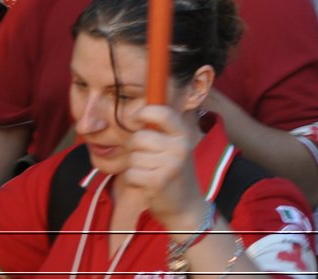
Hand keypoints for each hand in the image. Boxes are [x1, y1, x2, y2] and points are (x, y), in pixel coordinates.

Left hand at [124, 105, 206, 232]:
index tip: (138, 119)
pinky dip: (133, 180)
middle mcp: (179, 147)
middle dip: (135, 148)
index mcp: (183, 134)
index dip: (144, 113)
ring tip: (150, 173)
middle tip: (146, 159)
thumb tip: (138, 111)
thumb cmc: (175, 173)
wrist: (186, 207)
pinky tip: (145, 183)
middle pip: (139, 138)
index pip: (162, 112)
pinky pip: (131, 173)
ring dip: (135, 167)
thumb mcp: (176, 148)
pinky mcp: (158, 181)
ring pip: (133, 157)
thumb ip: (161, 131)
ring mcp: (170, 164)